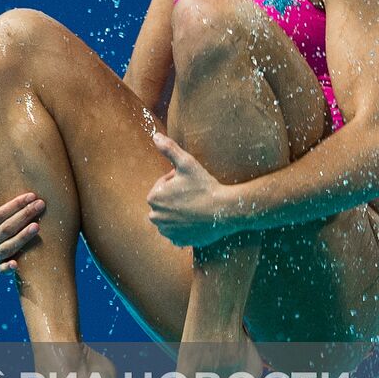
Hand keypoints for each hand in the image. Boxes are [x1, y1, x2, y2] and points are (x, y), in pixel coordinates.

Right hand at [0, 172, 43, 273]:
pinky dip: (7, 269)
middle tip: (40, 204)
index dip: (12, 206)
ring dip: (22, 238)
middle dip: (23, 216)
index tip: (30, 195)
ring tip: (37, 226)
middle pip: (4, 231)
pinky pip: (2, 270)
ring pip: (6, 248)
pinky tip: (17, 264)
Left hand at [146, 132, 234, 248]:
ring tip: (197, 206)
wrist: (225, 211)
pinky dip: (186, 227)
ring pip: (170, 218)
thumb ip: (169, 148)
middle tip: (195, 194)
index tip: (190, 183)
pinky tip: (197, 220)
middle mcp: (155, 217)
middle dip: (176, 198)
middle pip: (165, 203)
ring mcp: (167, 231)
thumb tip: (155, 136)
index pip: (162, 186)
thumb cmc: (205, 186)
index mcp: (153, 198)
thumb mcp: (187, 163)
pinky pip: (178, 232)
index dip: (176, 182)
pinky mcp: (179, 241)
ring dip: (179, 212)